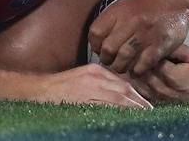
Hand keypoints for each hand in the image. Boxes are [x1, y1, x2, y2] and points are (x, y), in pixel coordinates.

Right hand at [33, 64, 152, 107]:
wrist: (37, 90)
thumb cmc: (58, 89)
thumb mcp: (81, 79)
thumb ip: (97, 84)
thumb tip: (116, 97)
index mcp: (95, 70)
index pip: (122, 83)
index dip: (136, 95)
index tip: (145, 105)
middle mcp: (95, 76)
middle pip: (125, 89)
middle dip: (140, 102)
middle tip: (152, 112)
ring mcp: (90, 86)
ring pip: (119, 98)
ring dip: (134, 108)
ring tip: (146, 116)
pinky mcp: (84, 97)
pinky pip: (107, 106)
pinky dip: (120, 111)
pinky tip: (128, 118)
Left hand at [89, 0, 188, 74]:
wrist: (171, 0)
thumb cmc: (142, 7)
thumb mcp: (121, 7)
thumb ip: (109, 24)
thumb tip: (97, 46)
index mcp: (118, 12)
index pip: (96, 33)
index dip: (94, 45)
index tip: (99, 50)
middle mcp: (130, 22)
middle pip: (108, 48)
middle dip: (107, 59)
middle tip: (110, 62)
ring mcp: (146, 34)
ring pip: (124, 58)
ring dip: (120, 67)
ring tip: (122, 67)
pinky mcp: (160, 45)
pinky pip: (143, 64)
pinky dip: (137, 70)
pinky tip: (135, 69)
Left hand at [127, 45, 188, 104]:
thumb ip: (176, 49)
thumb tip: (159, 39)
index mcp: (172, 76)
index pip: (148, 59)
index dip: (143, 49)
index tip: (141, 40)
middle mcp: (163, 89)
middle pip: (139, 71)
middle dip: (135, 59)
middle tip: (132, 48)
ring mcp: (160, 98)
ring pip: (138, 82)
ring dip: (134, 71)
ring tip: (131, 58)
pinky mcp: (160, 104)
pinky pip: (142, 92)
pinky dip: (137, 82)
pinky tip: (136, 72)